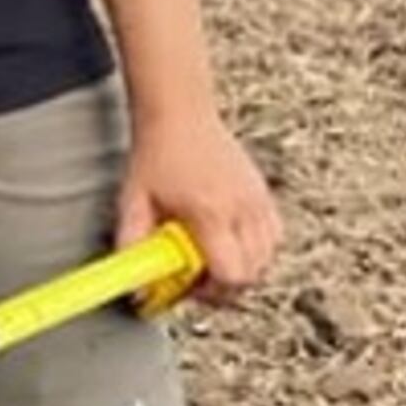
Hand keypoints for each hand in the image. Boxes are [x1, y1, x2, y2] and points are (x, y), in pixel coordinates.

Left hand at [115, 111, 281, 301]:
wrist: (180, 112)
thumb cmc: (157, 153)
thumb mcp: (132, 202)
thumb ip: (132, 245)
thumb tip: (135, 285)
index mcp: (211, 213)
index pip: (233, 274)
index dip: (213, 293)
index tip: (190, 287)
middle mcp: (242, 208)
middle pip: (255, 273)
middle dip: (227, 286)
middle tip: (198, 277)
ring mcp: (257, 199)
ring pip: (268, 257)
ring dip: (244, 267)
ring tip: (213, 257)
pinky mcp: (263, 193)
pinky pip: (273, 236)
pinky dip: (256, 248)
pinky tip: (229, 240)